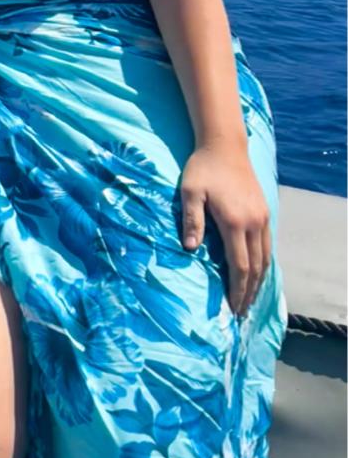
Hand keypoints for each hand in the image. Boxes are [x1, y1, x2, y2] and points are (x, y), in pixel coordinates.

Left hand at [180, 141, 271, 315]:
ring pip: (265, 257)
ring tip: (250, 298)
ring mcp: (262, 217)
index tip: (233, 308)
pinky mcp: (264, 211)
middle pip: (256, 267)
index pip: (240, 266)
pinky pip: (267, 245)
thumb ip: (191, 220)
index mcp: (235, 221)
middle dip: (249, 292)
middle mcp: (254, 223)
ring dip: (259, 280)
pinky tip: (256, 272)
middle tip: (242, 312)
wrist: (225, 146)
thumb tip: (190, 249)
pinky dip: (263, 263)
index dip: (237, 290)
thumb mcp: (189, 192)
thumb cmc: (202, 168)